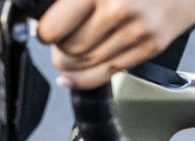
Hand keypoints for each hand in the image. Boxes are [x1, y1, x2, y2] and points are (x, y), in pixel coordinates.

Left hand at [35, 0, 194, 89]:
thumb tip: (45, 19)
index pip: (55, 28)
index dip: (44, 33)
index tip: (44, 31)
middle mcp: (119, 9)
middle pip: (71, 48)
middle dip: (58, 50)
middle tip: (57, 43)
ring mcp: (137, 31)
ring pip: (88, 64)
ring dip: (70, 64)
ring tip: (67, 56)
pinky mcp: (150, 46)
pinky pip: (109, 73)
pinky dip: (85, 79)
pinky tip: (72, 76)